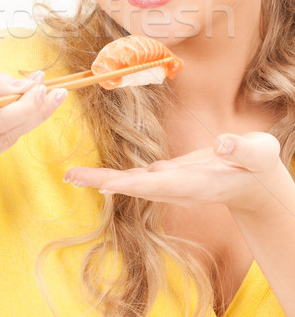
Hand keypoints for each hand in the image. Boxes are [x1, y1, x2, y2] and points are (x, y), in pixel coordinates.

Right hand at [0, 72, 66, 177]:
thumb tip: (27, 84)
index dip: (20, 106)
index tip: (42, 87)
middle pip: (3, 133)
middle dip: (35, 111)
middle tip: (58, 92)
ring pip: (6, 141)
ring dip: (30, 118)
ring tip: (49, 96)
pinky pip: (0, 148)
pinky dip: (15, 130)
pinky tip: (25, 113)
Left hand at [64, 132, 283, 213]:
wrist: (256, 182)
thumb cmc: (258, 166)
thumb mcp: (259, 154)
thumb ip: (243, 150)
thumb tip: (223, 143)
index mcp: (196, 182)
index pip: (159, 183)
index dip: (131, 184)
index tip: (105, 185)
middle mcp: (177, 186)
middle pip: (135, 186)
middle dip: (102, 181)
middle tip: (70, 177)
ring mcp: (172, 181)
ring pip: (132, 181)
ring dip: (102, 178)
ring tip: (73, 176)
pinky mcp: (170, 174)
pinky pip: (139, 176)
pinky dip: (117, 175)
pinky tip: (100, 177)